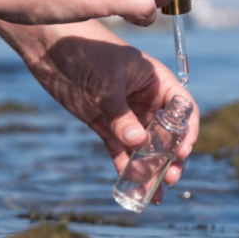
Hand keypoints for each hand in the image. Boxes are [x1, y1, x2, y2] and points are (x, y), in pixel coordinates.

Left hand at [1, 20, 198, 200]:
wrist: (50, 44)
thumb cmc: (87, 50)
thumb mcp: (106, 82)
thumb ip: (121, 113)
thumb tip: (138, 143)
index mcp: (156, 80)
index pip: (182, 108)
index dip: (187, 131)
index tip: (183, 152)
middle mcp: (145, 98)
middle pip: (166, 132)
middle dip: (171, 156)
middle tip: (171, 178)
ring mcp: (125, 112)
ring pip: (143, 145)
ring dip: (150, 167)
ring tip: (155, 193)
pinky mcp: (104, 122)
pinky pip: (119, 148)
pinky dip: (125, 166)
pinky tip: (130, 183)